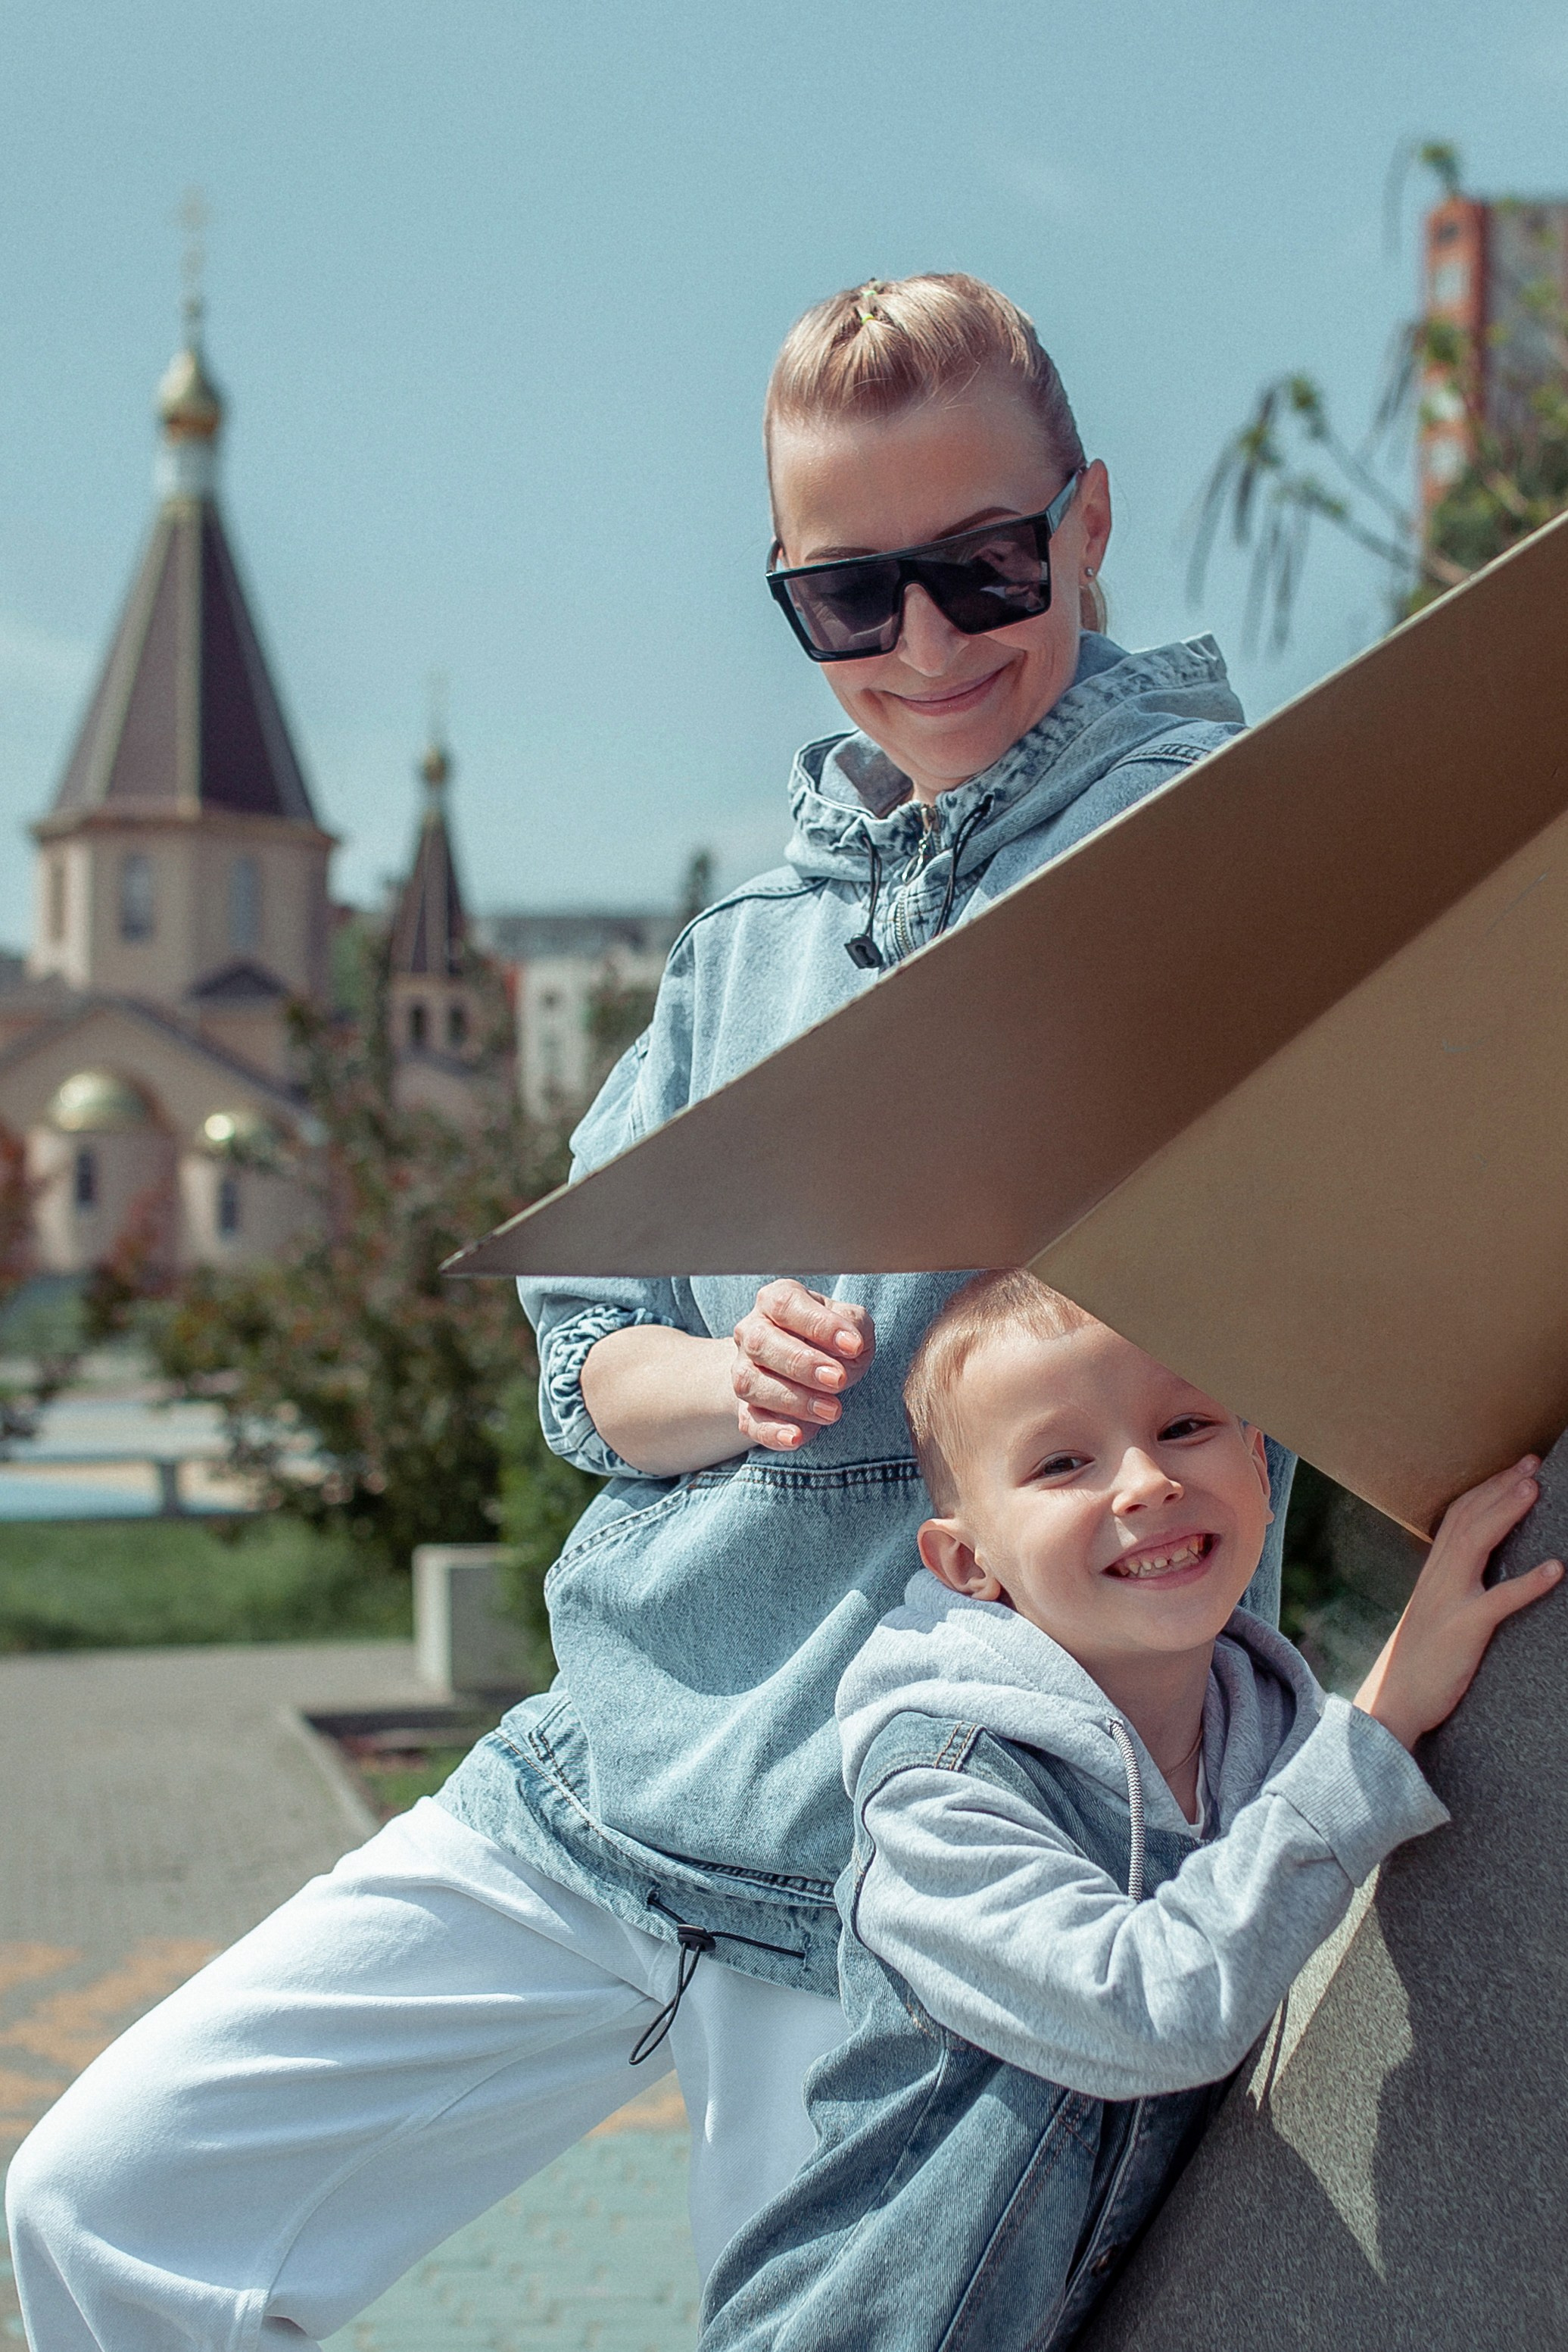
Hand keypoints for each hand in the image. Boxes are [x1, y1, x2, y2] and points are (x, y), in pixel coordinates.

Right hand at [731, 1280, 875, 1452]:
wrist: (802, 1369)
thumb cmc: (830, 1340)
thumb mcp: (850, 1323)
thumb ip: (854, 1325)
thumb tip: (851, 1342)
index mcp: (776, 1300)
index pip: (786, 1305)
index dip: (819, 1325)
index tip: (852, 1345)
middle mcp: (752, 1331)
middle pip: (761, 1343)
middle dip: (802, 1364)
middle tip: (839, 1379)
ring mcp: (743, 1370)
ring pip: (751, 1384)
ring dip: (793, 1400)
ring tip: (832, 1411)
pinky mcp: (745, 1407)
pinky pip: (749, 1421)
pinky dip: (772, 1432)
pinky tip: (797, 1437)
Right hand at [1354, 1456, 1563, 1750]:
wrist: (1391, 1703)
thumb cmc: (1417, 1664)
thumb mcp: (1434, 1616)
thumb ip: (1454, 1590)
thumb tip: (1481, 1575)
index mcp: (1433, 1574)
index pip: (1458, 1516)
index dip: (1487, 1489)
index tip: (1515, 1469)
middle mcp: (1438, 1579)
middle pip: (1469, 1518)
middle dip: (1501, 1487)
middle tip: (1533, 1463)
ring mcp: (1449, 1601)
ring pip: (1477, 1544)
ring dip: (1507, 1513)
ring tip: (1535, 1489)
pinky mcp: (1463, 1630)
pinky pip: (1499, 1601)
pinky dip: (1529, 1583)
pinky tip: (1556, 1569)